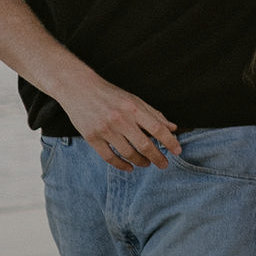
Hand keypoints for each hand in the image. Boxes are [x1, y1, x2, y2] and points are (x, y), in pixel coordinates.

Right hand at [59, 76, 180, 170]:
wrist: (78, 88)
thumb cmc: (110, 94)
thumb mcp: (134, 100)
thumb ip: (154, 114)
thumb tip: (173, 128)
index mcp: (133, 108)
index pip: (157, 129)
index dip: (170, 142)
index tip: (177, 151)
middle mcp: (120, 119)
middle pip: (144, 145)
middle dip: (157, 157)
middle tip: (164, 164)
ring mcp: (105, 129)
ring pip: (128, 153)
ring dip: (141, 162)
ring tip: (146, 164)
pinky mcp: (91, 137)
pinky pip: (110, 157)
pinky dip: (122, 165)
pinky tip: (130, 167)